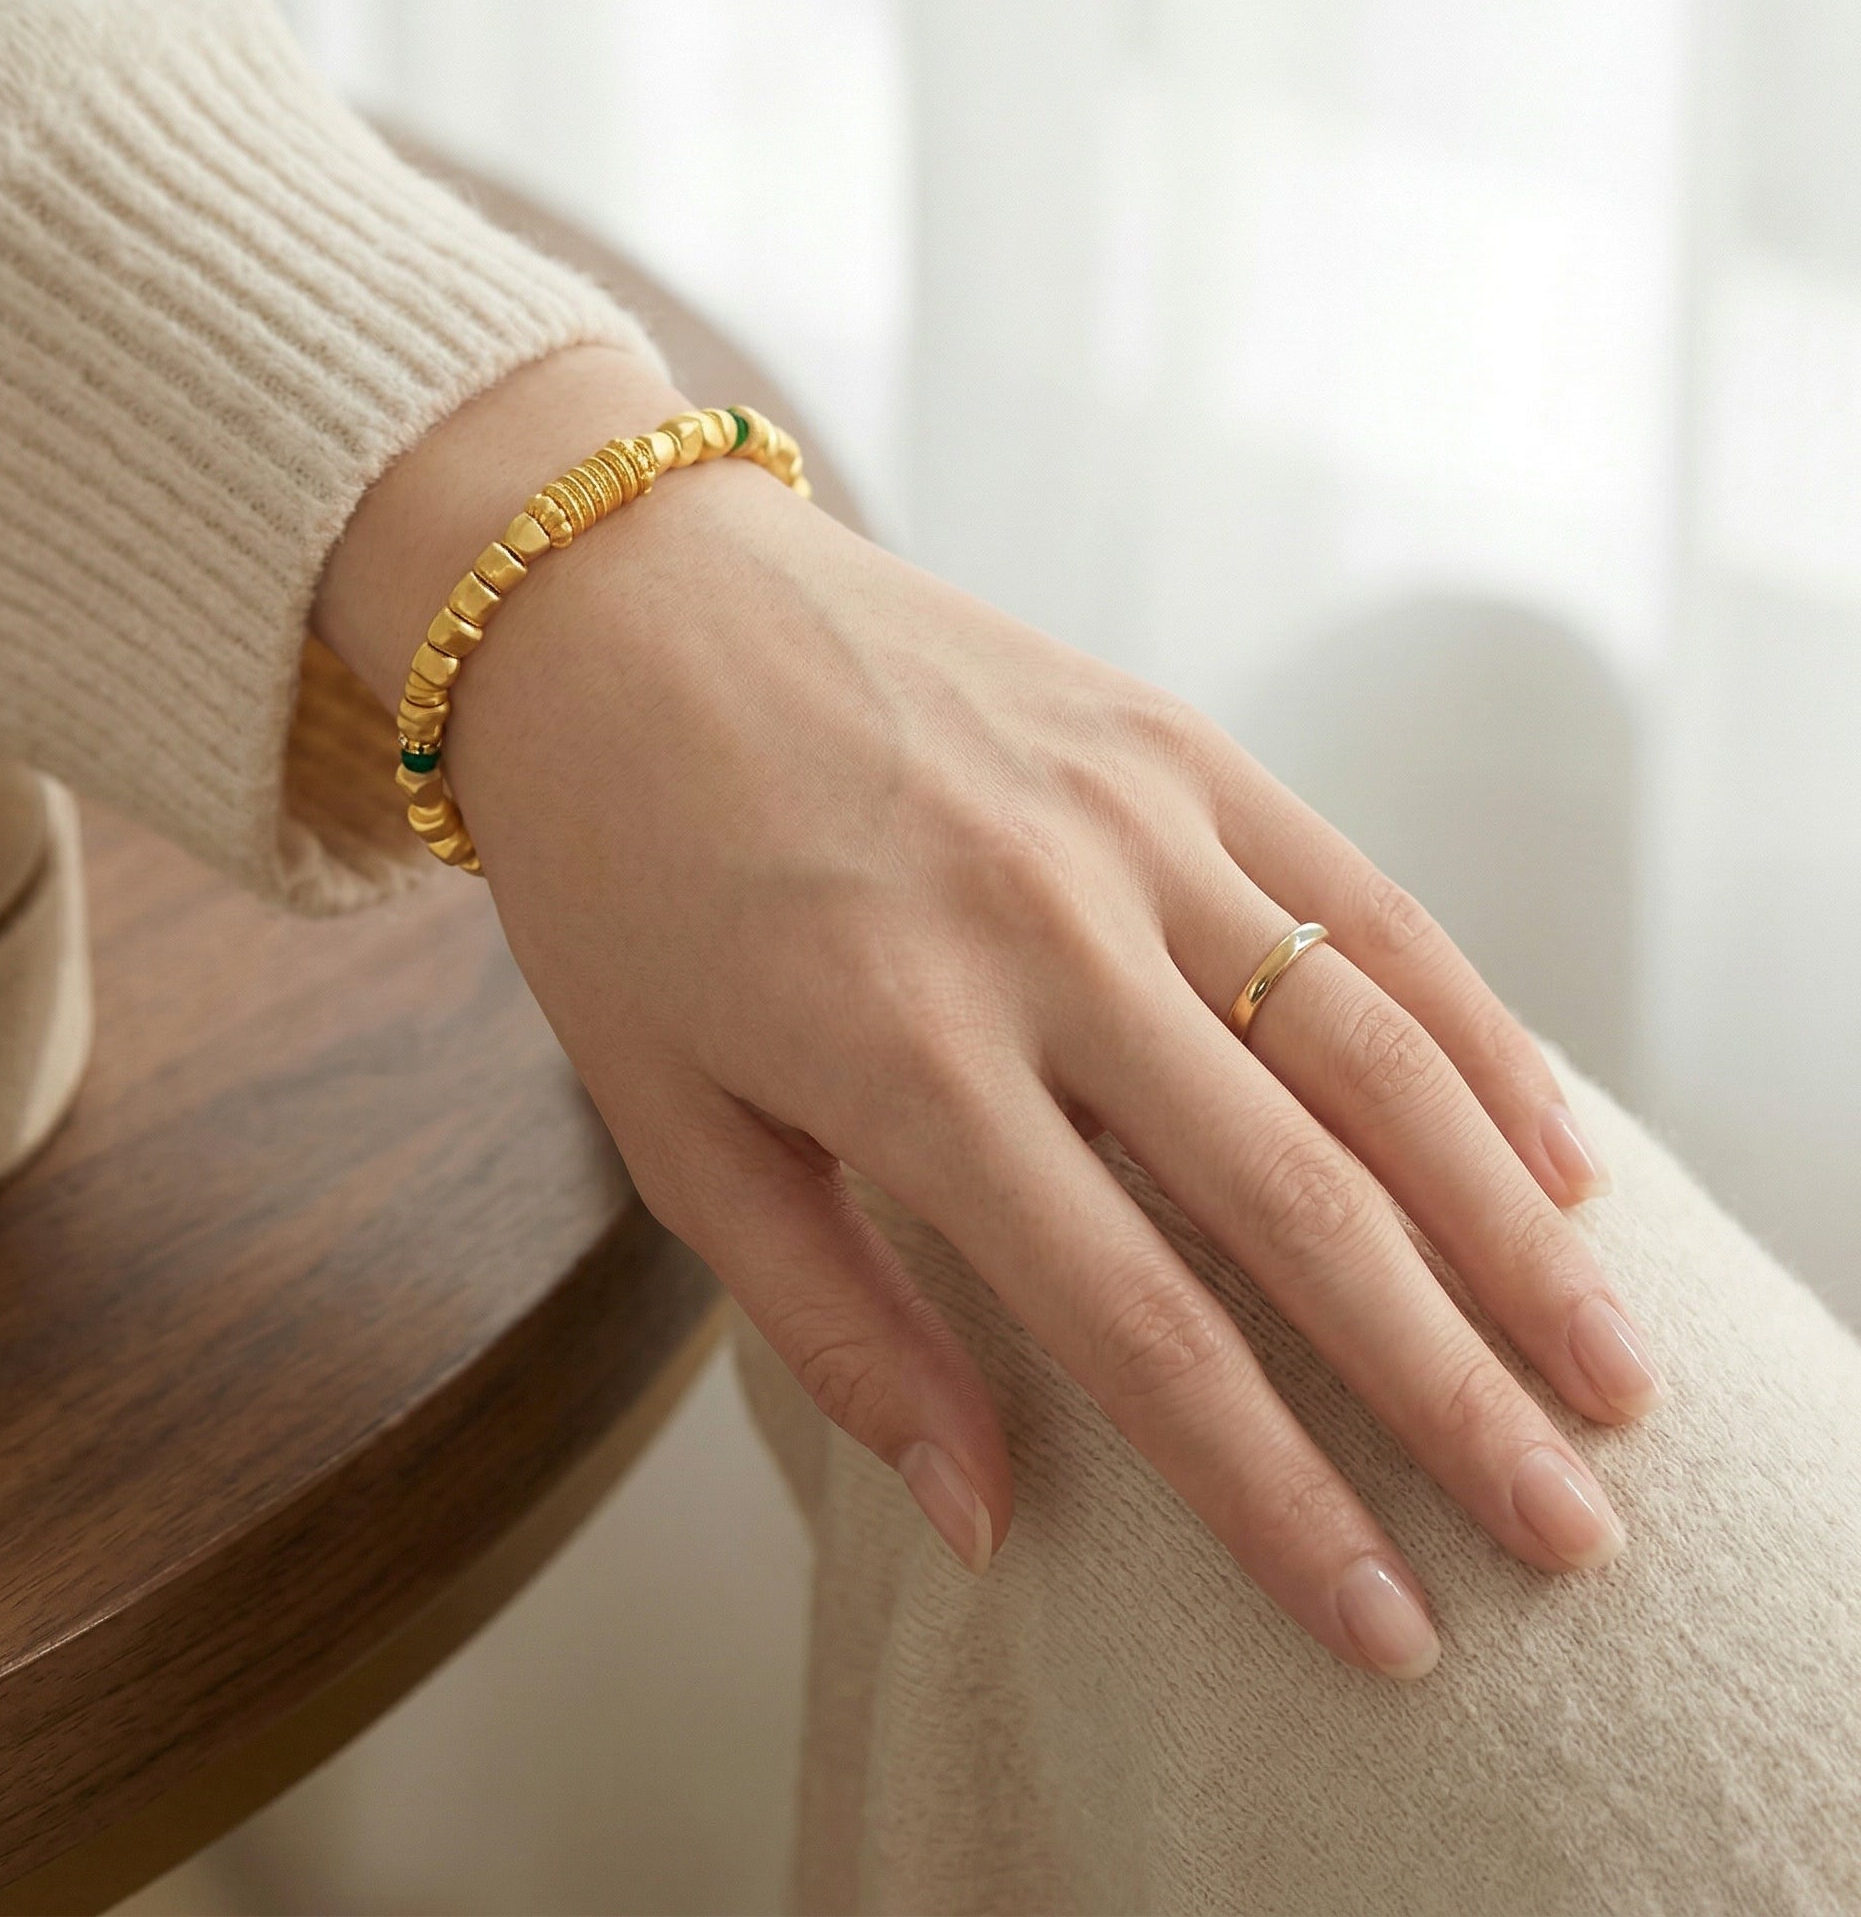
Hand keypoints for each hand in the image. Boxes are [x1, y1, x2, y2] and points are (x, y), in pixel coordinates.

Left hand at [319, 349, 1666, 1681]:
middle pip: (1299, 1206)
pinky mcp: (1172, 742)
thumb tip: (985, 1519)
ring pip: (1371, 1052)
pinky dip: (1471, 1033)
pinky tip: (1548, 1150)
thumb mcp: (672, 1124)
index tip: (1381, 1629)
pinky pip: (1361, 901)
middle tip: (1572, 1537)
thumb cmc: (623, 884)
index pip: (1136, 1324)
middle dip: (1451, 1396)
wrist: (623, 606)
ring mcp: (1125, 822)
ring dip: (1511, 1229)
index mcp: (898, 1053)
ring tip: (1611, 1370)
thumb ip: (834, 1326)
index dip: (1274, 1502)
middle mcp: (1040, 935)